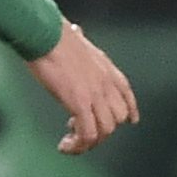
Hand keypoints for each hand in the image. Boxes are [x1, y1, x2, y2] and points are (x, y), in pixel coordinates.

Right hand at [28, 21, 141, 154]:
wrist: (46, 34)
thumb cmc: (53, 34)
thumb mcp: (76, 37)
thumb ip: (79, 39)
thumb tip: (75, 31)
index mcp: (106, 67)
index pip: (127, 93)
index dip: (131, 110)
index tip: (131, 121)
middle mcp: (106, 83)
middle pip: (119, 118)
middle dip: (103, 128)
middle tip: (80, 128)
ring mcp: (95, 94)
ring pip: (105, 131)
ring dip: (89, 141)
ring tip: (71, 140)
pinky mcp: (80, 103)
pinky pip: (88, 134)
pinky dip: (78, 145)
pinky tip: (64, 145)